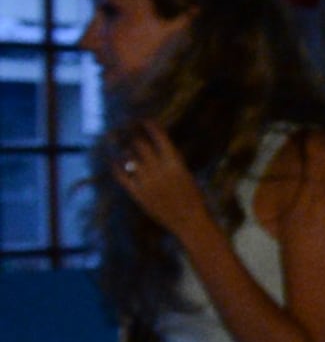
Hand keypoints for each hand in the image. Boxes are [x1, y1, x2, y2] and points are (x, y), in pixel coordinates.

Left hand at [106, 121, 215, 241]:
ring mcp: (147, 182)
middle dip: (135, 136)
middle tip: (129, 130)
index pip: (159, 138)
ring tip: (124, 145)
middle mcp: (159, 170)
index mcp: (175, 164)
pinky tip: (114, 161)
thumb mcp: (186, 174)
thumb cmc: (194, 198)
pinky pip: (122, 176)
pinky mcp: (138, 194)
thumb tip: (155, 148)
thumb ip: (170, 162)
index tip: (144, 120)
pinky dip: (116, 167)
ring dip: (126, 150)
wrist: (190, 221)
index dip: (150, 126)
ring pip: (130, 159)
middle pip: (141, 145)